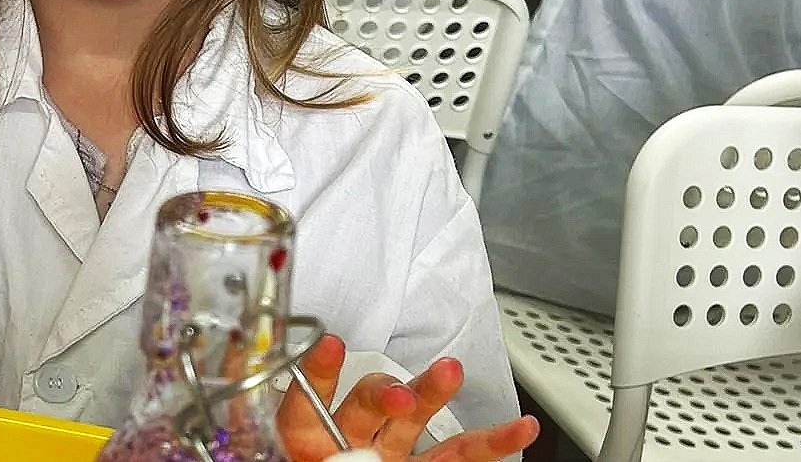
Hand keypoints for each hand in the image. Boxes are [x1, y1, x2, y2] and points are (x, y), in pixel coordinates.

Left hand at [277, 335, 537, 461]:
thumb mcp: (282, 460)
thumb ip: (294, 452)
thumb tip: (305, 423)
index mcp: (302, 444)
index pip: (305, 403)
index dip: (316, 373)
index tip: (330, 348)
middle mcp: (347, 443)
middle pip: (365, 403)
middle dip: (384, 393)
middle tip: (396, 398)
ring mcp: (388, 456)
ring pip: (414, 419)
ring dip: (432, 394)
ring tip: (450, 373)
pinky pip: (457, 457)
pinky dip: (491, 443)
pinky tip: (518, 430)